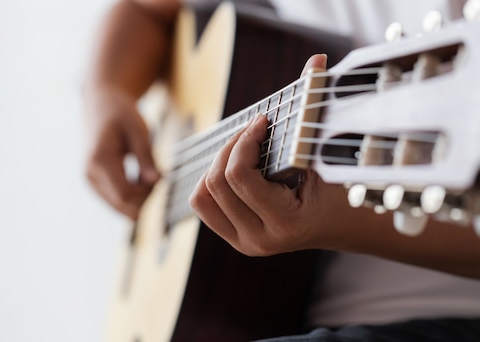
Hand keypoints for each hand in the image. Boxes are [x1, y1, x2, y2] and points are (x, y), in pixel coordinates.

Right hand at [84, 87, 159, 218]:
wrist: (100, 104)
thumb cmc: (121, 114)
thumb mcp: (138, 131)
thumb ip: (146, 158)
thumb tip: (156, 182)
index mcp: (99, 160)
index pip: (125, 195)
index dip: (147, 193)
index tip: (160, 176)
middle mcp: (90, 175)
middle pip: (122, 205)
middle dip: (144, 196)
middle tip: (156, 175)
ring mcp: (89, 181)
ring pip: (119, 207)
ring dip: (138, 196)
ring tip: (147, 173)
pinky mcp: (93, 183)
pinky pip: (116, 200)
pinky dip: (131, 194)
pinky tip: (138, 177)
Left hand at [188, 54, 351, 255]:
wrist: (346, 225)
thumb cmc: (342, 186)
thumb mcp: (328, 153)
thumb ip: (317, 110)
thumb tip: (315, 61)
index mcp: (285, 223)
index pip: (239, 177)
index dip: (245, 140)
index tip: (263, 120)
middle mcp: (260, 240)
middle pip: (215, 183)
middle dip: (230, 147)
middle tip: (252, 130)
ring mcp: (244, 243)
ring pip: (202, 196)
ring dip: (217, 164)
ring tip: (243, 149)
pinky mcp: (235, 238)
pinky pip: (203, 204)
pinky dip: (212, 181)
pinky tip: (235, 167)